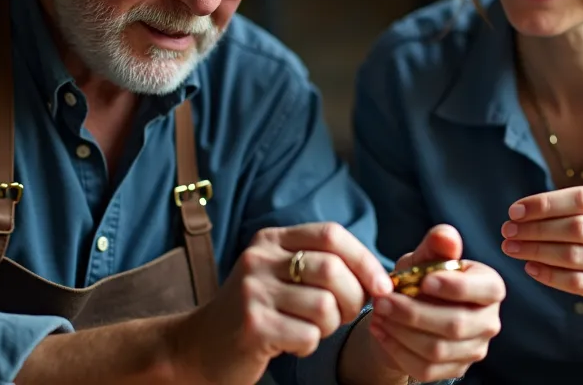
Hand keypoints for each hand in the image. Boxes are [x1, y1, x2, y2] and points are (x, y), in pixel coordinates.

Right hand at [179, 222, 393, 383]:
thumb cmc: (259, 312)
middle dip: (353, 299)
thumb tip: (381, 278)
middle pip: (332, 269)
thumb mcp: (282, 276)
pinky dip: (309, 346)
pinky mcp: (252, 325)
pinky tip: (291, 344)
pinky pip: (308, 335)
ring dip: (329, 326)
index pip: (331, 234)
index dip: (364, 260)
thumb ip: (322, 266)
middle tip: (344, 316)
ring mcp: (253, 291)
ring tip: (310, 329)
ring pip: (325, 306)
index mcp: (271, 240)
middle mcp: (259, 258)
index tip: (382, 286)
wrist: (200, 347)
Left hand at [354, 225, 504, 383]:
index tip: (424, 281)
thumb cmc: (420, 279)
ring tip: (377, 314)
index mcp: (490, 287)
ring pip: (438, 349)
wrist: (406, 313)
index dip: (457, 288)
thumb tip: (446, 236)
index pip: (487, 290)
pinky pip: (425, 369)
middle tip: (382, 301)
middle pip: (456, 324)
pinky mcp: (455, 369)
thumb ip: (435, 245)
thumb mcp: (424, 258)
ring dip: (401, 332)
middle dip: (414, 313)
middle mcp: (489, 321)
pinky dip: (397, 351)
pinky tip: (380, 332)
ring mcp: (475, 349)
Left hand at [501, 186, 582, 312]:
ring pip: (572, 256)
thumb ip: (570, 207)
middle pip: (575, 228)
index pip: (581, 199)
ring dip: (535, 251)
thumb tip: (520, 214)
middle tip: (508, 231)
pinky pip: (575, 282)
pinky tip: (530, 267)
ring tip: (511, 248)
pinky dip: (548, 274)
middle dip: (535, 229)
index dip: (544, 204)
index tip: (515, 211)